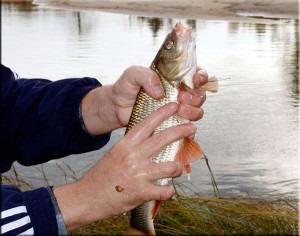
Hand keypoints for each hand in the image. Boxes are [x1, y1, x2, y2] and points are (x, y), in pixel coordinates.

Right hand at [53, 103, 196, 230]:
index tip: (173, 106)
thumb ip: (132, 147)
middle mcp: (133, 156)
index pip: (146, 124)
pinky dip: (168, 192)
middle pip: (163, 139)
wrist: (86, 197)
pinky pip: (165, 190)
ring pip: (170, 166)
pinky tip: (166, 190)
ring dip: (177, 168)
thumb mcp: (115, 154)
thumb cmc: (101, 176)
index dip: (162, 113)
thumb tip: (150, 143)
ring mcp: (138, 174)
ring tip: (177, 169)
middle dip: (181, 131)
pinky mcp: (141, 192)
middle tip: (192, 127)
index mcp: (125, 145)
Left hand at [81, 66, 207, 135]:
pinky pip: (186, 130)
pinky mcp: (170, 125)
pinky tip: (185, 131)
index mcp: (173, 79)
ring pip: (197, 111)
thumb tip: (159, 92)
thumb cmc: (125, 88)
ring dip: (193, 112)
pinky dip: (190, 132)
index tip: (195, 79)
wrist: (116, 107)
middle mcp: (178, 94)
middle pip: (200, 95)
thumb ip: (146, 76)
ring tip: (180, 111)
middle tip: (181, 97)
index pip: (195, 75)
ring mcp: (175, 111)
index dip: (200, 76)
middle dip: (195, 97)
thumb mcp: (133, 75)